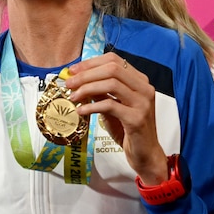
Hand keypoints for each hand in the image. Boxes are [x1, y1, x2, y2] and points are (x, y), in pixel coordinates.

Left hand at [63, 52, 168, 184]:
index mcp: (139, 81)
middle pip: (112, 69)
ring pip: (112, 84)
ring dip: (87, 88)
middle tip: (69, 84)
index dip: (91, 63)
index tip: (73, 70)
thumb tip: (78, 80)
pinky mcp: (137, 119)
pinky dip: (92, 106)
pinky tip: (81, 111)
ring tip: (73, 97)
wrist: (145, 153)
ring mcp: (143, 103)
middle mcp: (144, 88)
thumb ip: (101, 91)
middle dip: (86, 74)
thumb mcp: (112, 106)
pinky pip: (110, 106)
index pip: (114, 60)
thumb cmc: (127, 129)